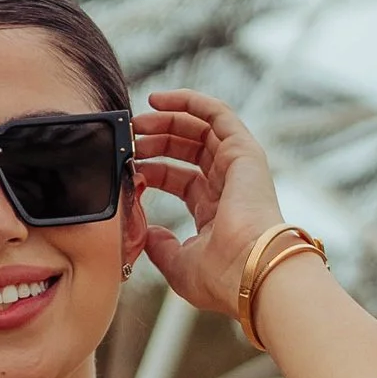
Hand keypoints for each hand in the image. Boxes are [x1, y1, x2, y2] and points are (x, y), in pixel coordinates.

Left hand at [130, 90, 290, 320]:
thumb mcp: (178, 266)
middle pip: (188, 151)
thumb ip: (161, 248)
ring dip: (167, 120)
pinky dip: (190, 102)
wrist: (249, 271)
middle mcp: (228, 186)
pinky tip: (161, 100)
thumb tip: (147, 234)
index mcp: (215, 212)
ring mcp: (238, 167)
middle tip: (129, 138)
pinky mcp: (244, 151)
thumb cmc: (221, 277)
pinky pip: (217, 114)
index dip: (153, 168)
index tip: (127, 165)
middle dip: (156, 141)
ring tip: (138, 120)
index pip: (180, 179)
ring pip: (200, 129)